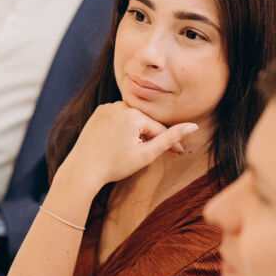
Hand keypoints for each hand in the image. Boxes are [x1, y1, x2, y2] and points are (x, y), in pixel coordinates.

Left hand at [56, 102, 197, 193]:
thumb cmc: (114, 165)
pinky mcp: (98, 112)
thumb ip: (170, 138)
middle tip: (162, 154)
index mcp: (133, 115)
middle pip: (145, 123)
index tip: (179, 153)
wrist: (82, 170)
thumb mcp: (146, 154)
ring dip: (138, 133)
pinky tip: (120, 144)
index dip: (170, 143)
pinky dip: (123, 129)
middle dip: (153, 138)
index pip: (159, 129)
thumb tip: (193, 126)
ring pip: (132, 120)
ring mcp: (107, 107)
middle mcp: (120, 105)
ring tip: (136, 151)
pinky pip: (118, 119)